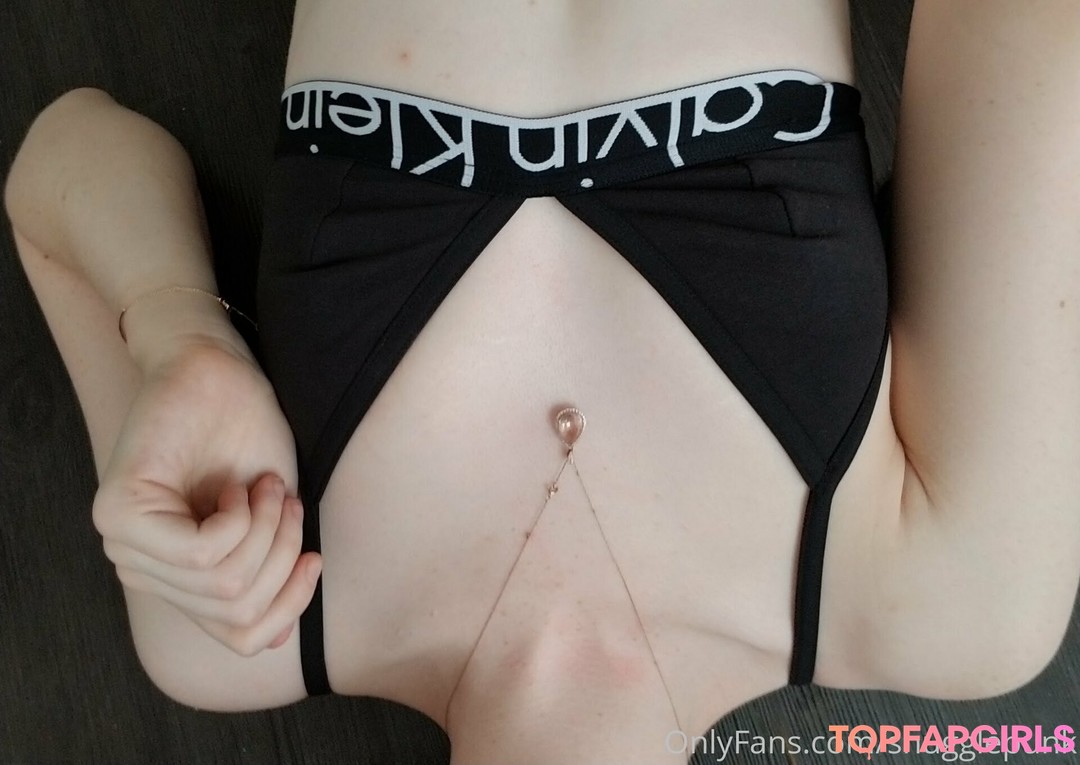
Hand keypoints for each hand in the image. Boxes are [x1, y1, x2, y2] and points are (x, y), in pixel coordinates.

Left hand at [92, 338, 321, 656]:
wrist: (220, 373)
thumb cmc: (246, 438)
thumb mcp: (270, 522)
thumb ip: (263, 577)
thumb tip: (275, 639)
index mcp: (176, 578)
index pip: (238, 636)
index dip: (289, 606)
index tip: (314, 556)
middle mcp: (142, 570)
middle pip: (237, 611)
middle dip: (281, 553)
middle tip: (284, 500)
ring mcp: (125, 547)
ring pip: (224, 585)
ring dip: (265, 530)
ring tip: (262, 486)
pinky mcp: (120, 517)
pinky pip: (202, 555)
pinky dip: (239, 519)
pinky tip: (235, 487)